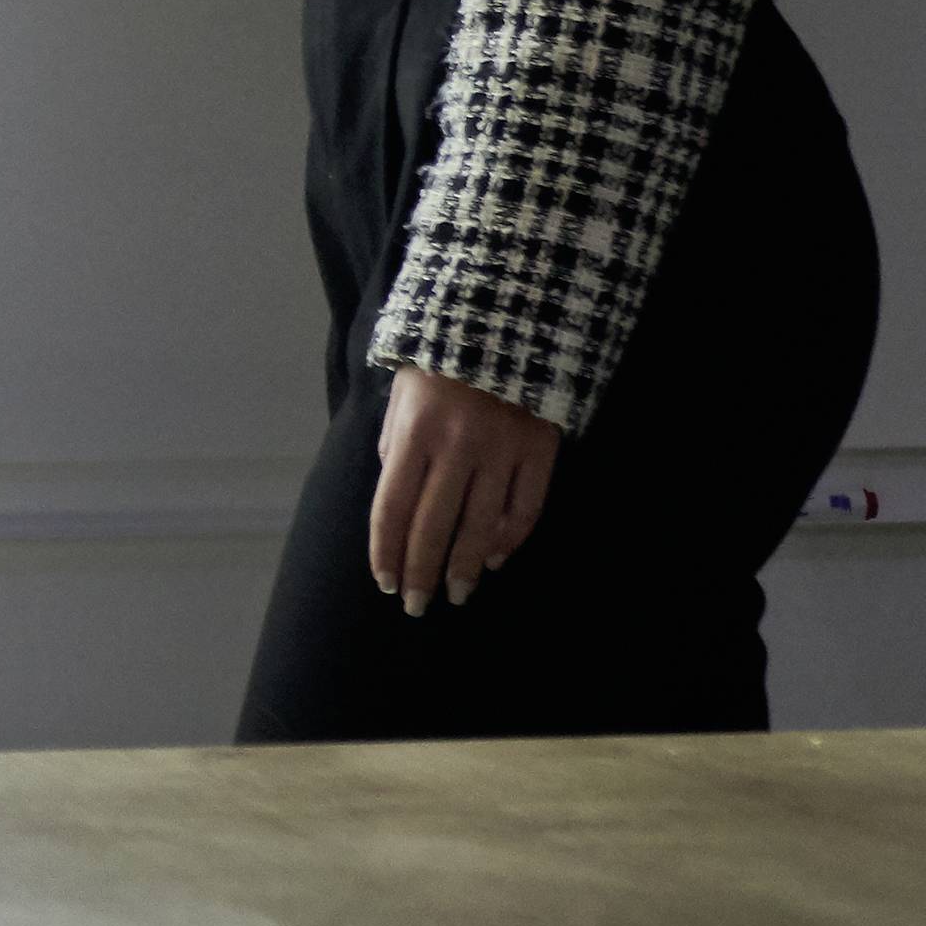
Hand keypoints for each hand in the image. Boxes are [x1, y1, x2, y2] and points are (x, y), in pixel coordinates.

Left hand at [368, 365, 563, 608]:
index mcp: (413, 433)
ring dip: (466, 566)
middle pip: (433, 526)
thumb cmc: (439, 362)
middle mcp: (456, 446)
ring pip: (481, 526)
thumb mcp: (401, 397)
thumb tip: (396, 503)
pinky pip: (526, 507)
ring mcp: (502, 449)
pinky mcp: (541, 448)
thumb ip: (395, 449)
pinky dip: (511, 538)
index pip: (391, 509)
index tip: (384, 582)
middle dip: (421, 572)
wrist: (503, 320)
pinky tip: (496, 558)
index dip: (386, 551)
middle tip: (417, 605)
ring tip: (457, 594)